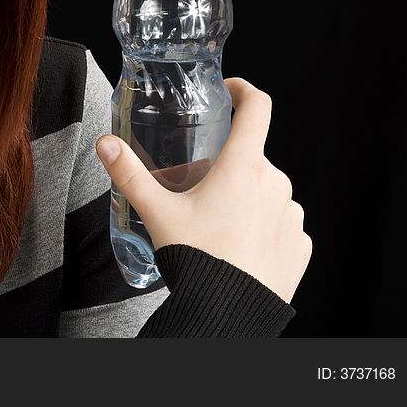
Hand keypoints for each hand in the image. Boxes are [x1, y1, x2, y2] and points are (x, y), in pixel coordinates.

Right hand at [96, 77, 311, 303]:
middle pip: (251, 159)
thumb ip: (129, 174)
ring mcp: (292, 215)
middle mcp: (276, 184)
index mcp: (244, 167)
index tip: (230, 93)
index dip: (245, 91)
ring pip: (267, 191)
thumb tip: (105, 143)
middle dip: (228, 167)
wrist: (228, 315)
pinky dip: (262, 227)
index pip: (258, 107)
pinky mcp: (301, 244)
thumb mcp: (157, 212)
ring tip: (218, 225)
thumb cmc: (197, 257)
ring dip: (246, 198)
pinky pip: (281, 223)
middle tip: (200, 190)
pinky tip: (240, 246)